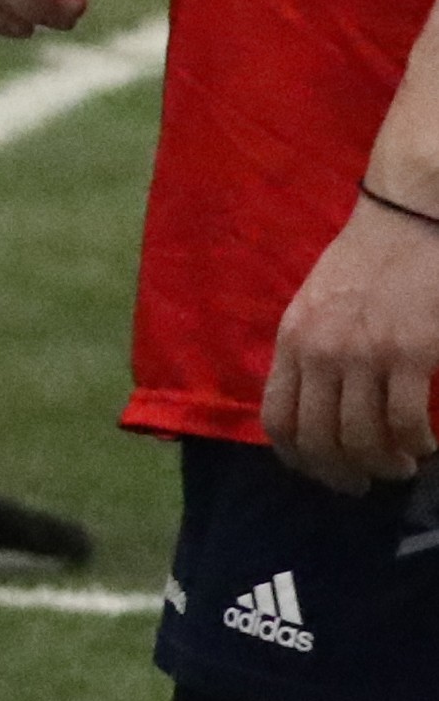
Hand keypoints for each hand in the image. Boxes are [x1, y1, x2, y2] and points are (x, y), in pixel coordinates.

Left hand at [266, 193, 438, 488]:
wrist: (409, 216)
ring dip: (384, 464)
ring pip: (363, 439)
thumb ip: (310, 350)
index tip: (322, 472)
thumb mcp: (316, 305)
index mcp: (292, 341)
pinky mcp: (410, 353)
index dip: (298, 459)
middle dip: (342, 474)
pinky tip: (426, 444)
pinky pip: (406, 423)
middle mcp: (320, 352)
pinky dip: (417, 444)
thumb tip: (316, 403)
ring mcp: (364, 354)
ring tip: (402, 465)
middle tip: (365, 484)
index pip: (277, 419)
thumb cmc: (368, 260)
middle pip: (319, 439)